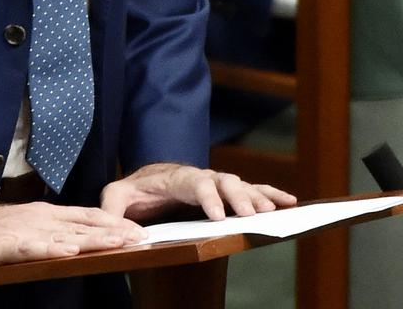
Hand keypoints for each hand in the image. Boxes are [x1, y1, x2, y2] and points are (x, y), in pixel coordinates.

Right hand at [0, 191, 144, 270]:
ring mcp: (24, 229)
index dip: (112, 223)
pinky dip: (54, 248)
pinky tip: (71, 250)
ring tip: (121, 242)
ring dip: (94, 238)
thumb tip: (70, 244)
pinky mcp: (6, 244)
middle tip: (142, 236)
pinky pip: (34, 246)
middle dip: (114, 229)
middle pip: (83, 223)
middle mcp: (38, 217)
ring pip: (66, 233)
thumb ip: (43, 236)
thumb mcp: (18, 231)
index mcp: (42, 214)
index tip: (138, 230)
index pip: (85, 217)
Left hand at [101, 163, 296, 223]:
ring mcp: (216, 182)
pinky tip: (290, 201)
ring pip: (241, 185)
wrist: (149, 181)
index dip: (207, 198)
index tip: (218, 216)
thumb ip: (113, 206)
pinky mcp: (226, 192)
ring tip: (273, 212)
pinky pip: (253, 188)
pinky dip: (271, 193)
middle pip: (223, 182)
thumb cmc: (135, 190)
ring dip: (258, 196)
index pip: (195, 183)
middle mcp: (201, 176)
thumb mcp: (117, 195)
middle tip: (251, 216)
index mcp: (177, 177)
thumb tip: (123, 227)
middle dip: (238, 197)